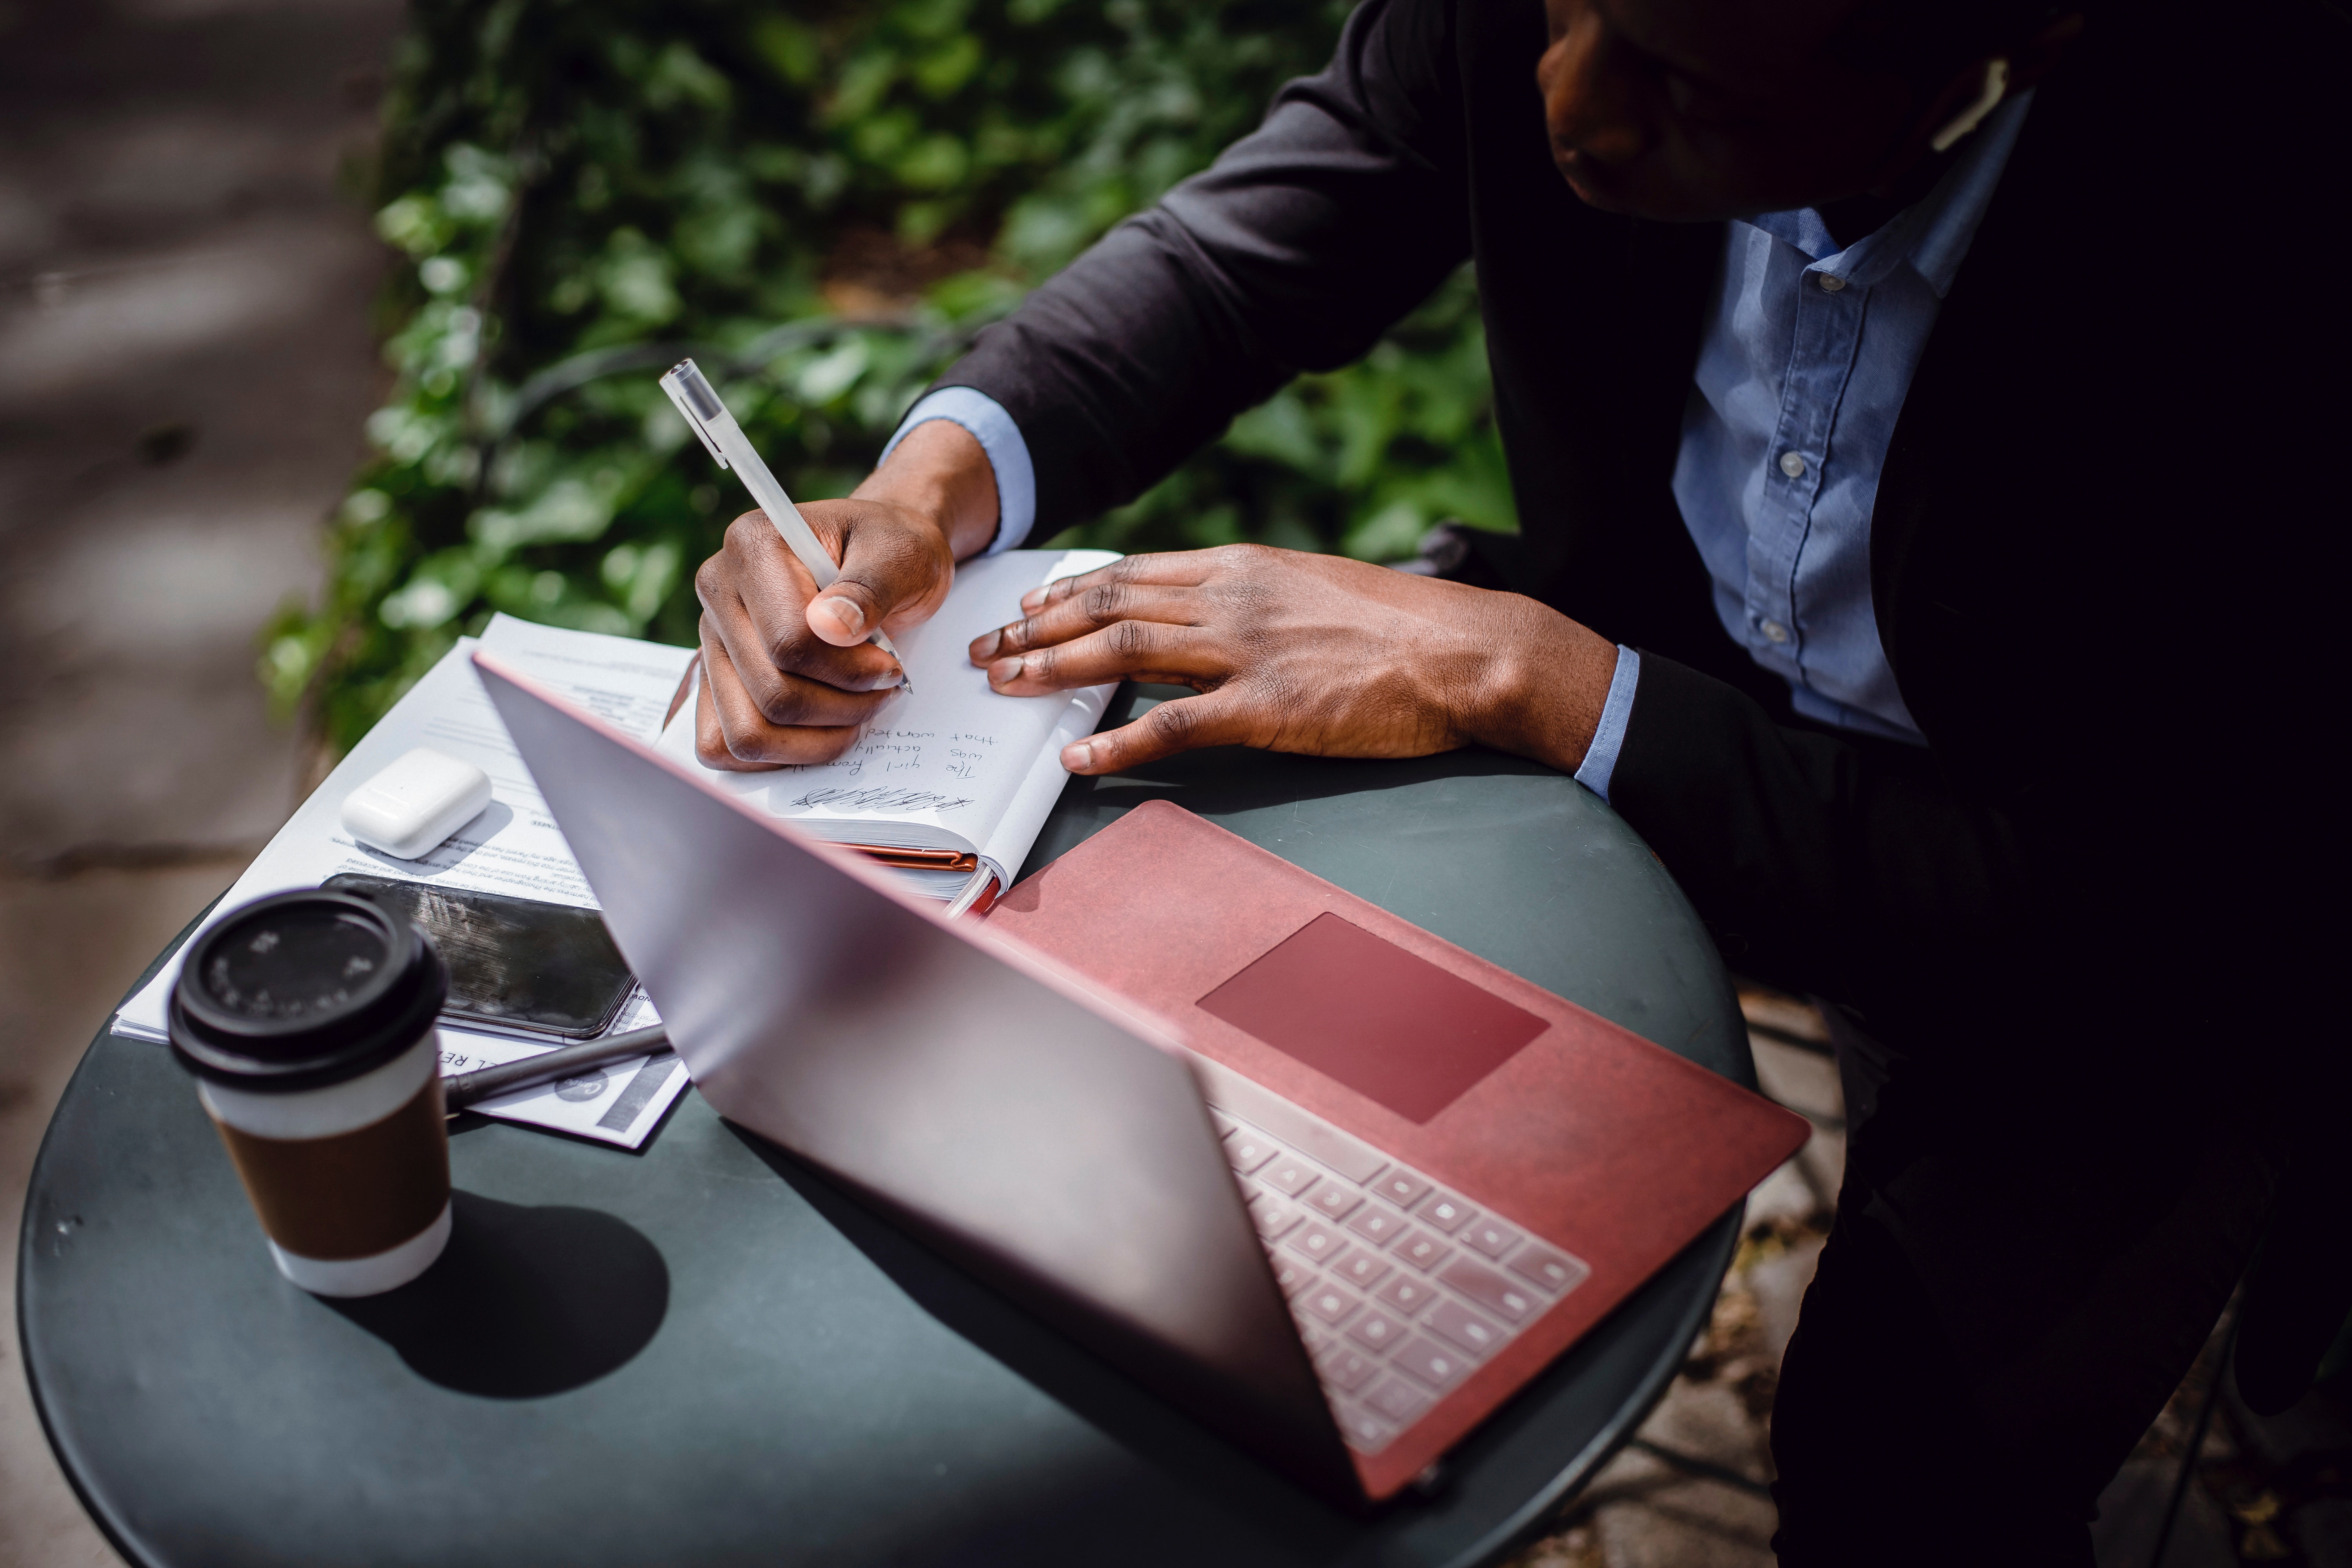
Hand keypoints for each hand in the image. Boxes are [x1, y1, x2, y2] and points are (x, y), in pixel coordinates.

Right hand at [692, 419, 996, 768]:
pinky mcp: (713, 678)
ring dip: (817, 738)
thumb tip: (831, 627)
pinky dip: (781, 753)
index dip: (850, 670)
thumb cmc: (892, 553)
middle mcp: (718, 590)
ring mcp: (710, 639)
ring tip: (858, 706)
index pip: (789, 642)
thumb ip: (870, 588)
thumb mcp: (902, 556)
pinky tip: (823, 728)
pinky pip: (723, 746)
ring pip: (748, 733)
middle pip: (771, 694)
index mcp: (753, 545)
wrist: (879, 558)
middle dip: (842, 706)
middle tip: (883, 687)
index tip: (891, 665)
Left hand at [963, 544, 1620, 776]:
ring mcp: (1246, 651)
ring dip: (1052, 669)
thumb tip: (1199, 617)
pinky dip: (1118, 739)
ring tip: (1002, 686)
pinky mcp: (1268, 707)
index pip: (1132, 572)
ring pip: (1122, 651)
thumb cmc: (1399, 628)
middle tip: (986, 647)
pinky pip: (1174, 724)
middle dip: (1036, 627)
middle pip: (1109, 605)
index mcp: (1243, 568)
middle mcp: (1231, 598)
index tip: (1026, 604)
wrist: (1463, 651)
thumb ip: (1251, 600)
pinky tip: (1078, 754)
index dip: (1068, 590)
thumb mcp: (1313, 591)